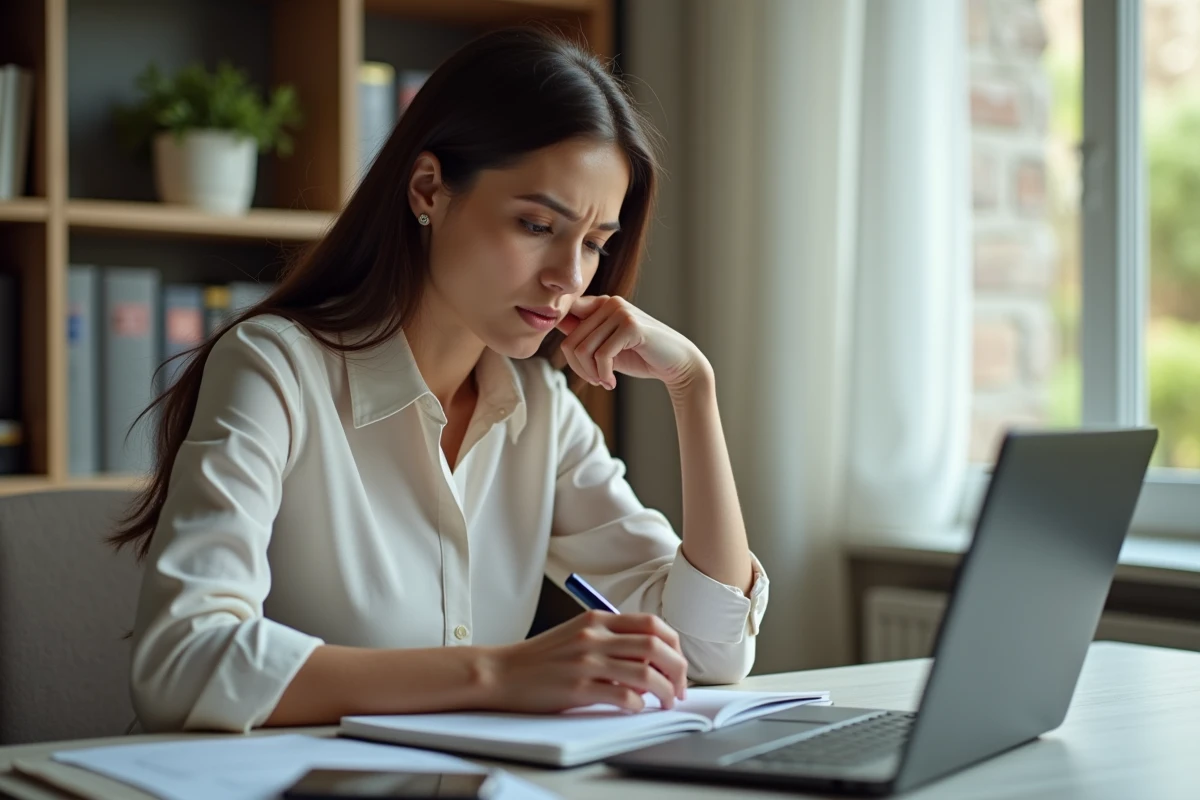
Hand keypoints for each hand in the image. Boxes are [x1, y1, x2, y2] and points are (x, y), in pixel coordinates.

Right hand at [487, 610, 688, 712]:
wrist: (501, 672)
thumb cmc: (540, 658)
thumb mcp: (577, 635)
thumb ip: (611, 639)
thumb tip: (650, 657)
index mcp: (597, 620)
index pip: (652, 624)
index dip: (674, 645)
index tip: (677, 663)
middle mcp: (595, 637)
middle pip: (656, 646)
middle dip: (678, 669)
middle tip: (680, 687)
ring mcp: (587, 662)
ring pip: (646, 672)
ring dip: (665, 690)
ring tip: (667, 701)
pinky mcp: (578, 689)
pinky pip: (623, 696)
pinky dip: (638, 704)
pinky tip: (637, 707)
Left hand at [557, 296, 711, 392]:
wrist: (677, 364)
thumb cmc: (641, 356)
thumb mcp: (606, 346)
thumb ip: (584, 336)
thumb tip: (553, 323)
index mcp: (601, 304)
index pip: (564, 321)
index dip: (568, 351)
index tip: (584, 370)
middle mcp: (609, 302)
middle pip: (571, 341)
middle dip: (580, 369)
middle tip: (596, 382)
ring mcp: (620, 311)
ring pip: (583, 349)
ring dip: (591, 374)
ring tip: (604, 382)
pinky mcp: (630, 325)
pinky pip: (601, 356)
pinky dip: (603, 375)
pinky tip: (612, 382)